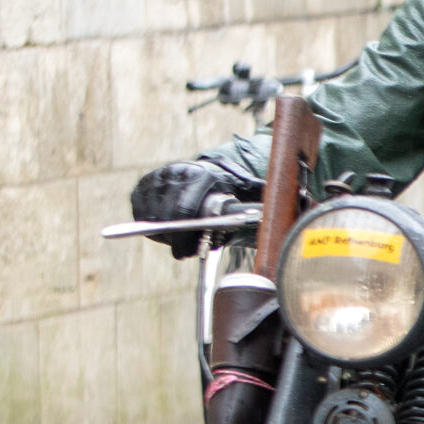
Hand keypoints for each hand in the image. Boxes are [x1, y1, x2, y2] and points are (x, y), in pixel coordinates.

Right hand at [130, 160, 251, 257]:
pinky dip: (153, 229)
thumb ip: (259, 196)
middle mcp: (174, 173)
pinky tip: (169, 232)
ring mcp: (154, 179)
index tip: (188, 253)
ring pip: (153, 218)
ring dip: (166, 235)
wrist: (202, 170)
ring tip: (180, 241)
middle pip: (167, 217)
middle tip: (185, 253)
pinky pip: (142, 216)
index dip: (185, 236)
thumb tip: (281, 203)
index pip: (184, 210)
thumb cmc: (225, 186)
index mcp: (200, 174)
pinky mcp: (141, 187)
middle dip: (176, 240)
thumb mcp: (244, 189)